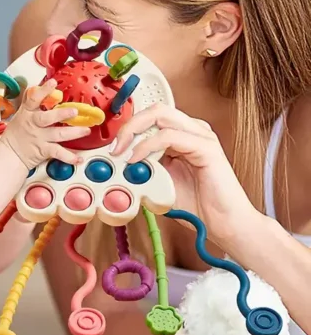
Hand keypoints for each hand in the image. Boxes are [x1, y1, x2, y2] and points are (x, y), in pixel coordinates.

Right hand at [0, 78, 90, 167]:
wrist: (10, 154)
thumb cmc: (17, 133)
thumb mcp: (20, 114)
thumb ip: (30, 102)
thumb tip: (37, 88)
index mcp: (28, 113)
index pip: (33, 99)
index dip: (43, 90)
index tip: (52, 82)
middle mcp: (34, 124)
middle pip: (47, 118)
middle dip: (61, 114)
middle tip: (75, 110)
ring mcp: (40, 138)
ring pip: (58, 134)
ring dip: (74, 132)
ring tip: (86, 130)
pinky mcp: (44, 151)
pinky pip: (58, 153)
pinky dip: (69, 157)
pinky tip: (78, 158)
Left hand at [111, 103, 258, 245]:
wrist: (222, 224)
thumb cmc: (196, 205)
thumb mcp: (158, 182)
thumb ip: (141, 168)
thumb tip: (116, 163)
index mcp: (182, 135)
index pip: (151, 117)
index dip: (128, 127)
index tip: (112, 146)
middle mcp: (192, 130)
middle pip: (155, 110)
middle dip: (128, 125)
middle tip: (114, 147)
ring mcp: (201, 136)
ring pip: (160, 116)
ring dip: (134, 133)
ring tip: (122, 154)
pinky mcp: (206, 147)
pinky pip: (169, 136)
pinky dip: (148, 146)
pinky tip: (137, 160)